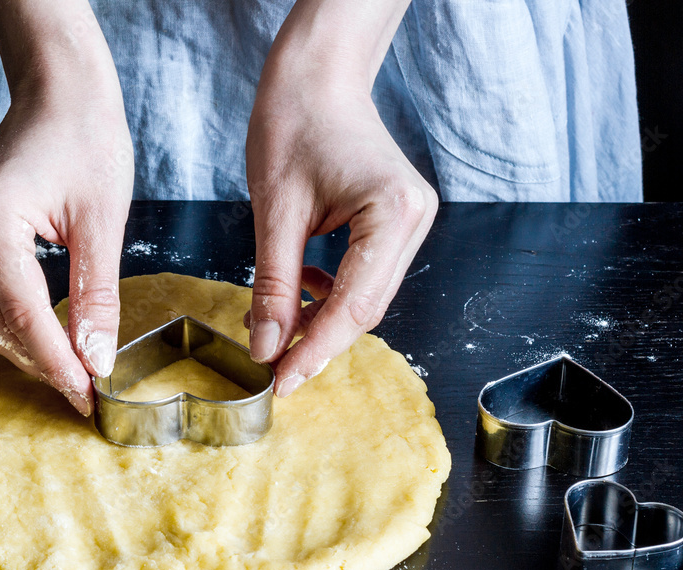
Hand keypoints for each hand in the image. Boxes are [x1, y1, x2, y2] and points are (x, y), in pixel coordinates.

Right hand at [0, 3, 132, 414]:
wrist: (59, 90)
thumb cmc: (86, 139)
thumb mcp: (103, 222)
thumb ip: (97, 296)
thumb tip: (97, 359)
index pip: (23, 315)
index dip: (56, 364)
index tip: (86, 396)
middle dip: (39, 363)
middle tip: (83, 391)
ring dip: (21, 348)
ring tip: (67, 370)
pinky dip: (7, 322)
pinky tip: (40, 334)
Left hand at [245, 0, 435, 397]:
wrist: (314, 75)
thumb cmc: (294, 121)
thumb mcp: (275, 212)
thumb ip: (273, 285)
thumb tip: (266, 347)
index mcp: (395, 211)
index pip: (356, 304)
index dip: (316, 350)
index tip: (282, 381)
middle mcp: (415, 219)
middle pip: (368, 307)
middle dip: (319, 341)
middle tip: (276, 368)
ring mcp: (410, 221)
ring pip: (367, 296)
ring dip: (322, 319)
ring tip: (278, 329)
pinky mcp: (394, 221)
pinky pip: (364, 275)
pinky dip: (329, 293)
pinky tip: (300, 288)